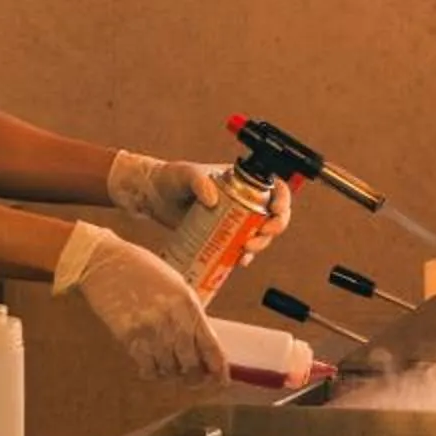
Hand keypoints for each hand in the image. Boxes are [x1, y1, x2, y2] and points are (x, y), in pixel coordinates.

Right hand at [52, 222, 227, 382]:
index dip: (218, 369)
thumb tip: (201, 343)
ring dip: (171, 374)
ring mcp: (150, 330)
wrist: (106, 263)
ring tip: (168, 368)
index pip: (211, 346)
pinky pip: (147, 367)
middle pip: (191, 364)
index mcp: (188, 304)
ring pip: (169, 369)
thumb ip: (189, 313)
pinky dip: (151, 372)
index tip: (221, 381)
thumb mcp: (176, 286)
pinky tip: (150, 367)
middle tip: (192, 380)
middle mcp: (172, 320)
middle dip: (194, 378)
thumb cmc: (142, 269)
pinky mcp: (129, 337)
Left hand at [106, 152, 293, 261]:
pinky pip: (240, 249)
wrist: (153, 196)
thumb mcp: (185, 174)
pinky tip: (238, 261)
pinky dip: (243, 257)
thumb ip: (198, 181)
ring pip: (259, 235)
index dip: (282, 200)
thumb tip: (212, 200)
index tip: (276, 211)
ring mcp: (234, 220)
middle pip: (272, 216)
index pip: (274, 188)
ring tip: (245, 250)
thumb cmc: (171, 178)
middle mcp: (244, 200)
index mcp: (243, 181)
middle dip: (273, 228)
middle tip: (260, 237)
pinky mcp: (222, 236)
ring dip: (260, 245)